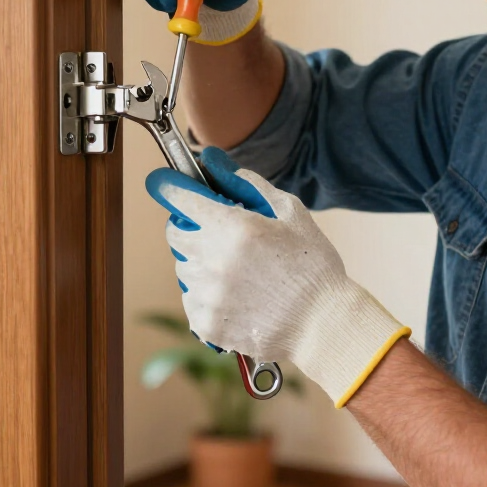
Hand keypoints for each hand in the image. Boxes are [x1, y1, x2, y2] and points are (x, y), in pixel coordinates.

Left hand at [146, 148, 410, 406]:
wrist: (324, 324)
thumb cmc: (313, 265)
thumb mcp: (290, 213)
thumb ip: (248, 184)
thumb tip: (213, 162)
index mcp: (234, 228)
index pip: (181, 199)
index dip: (170, 188)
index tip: (162, 183)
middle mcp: (214, 260)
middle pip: (176, 233)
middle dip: (191, 226)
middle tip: (217, 232)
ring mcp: (208, 295)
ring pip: (183, 267)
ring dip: (200, 261)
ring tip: (236, 270)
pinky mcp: (207, 323)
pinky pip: (191, 299)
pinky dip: (206, 293)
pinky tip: (236, 295)